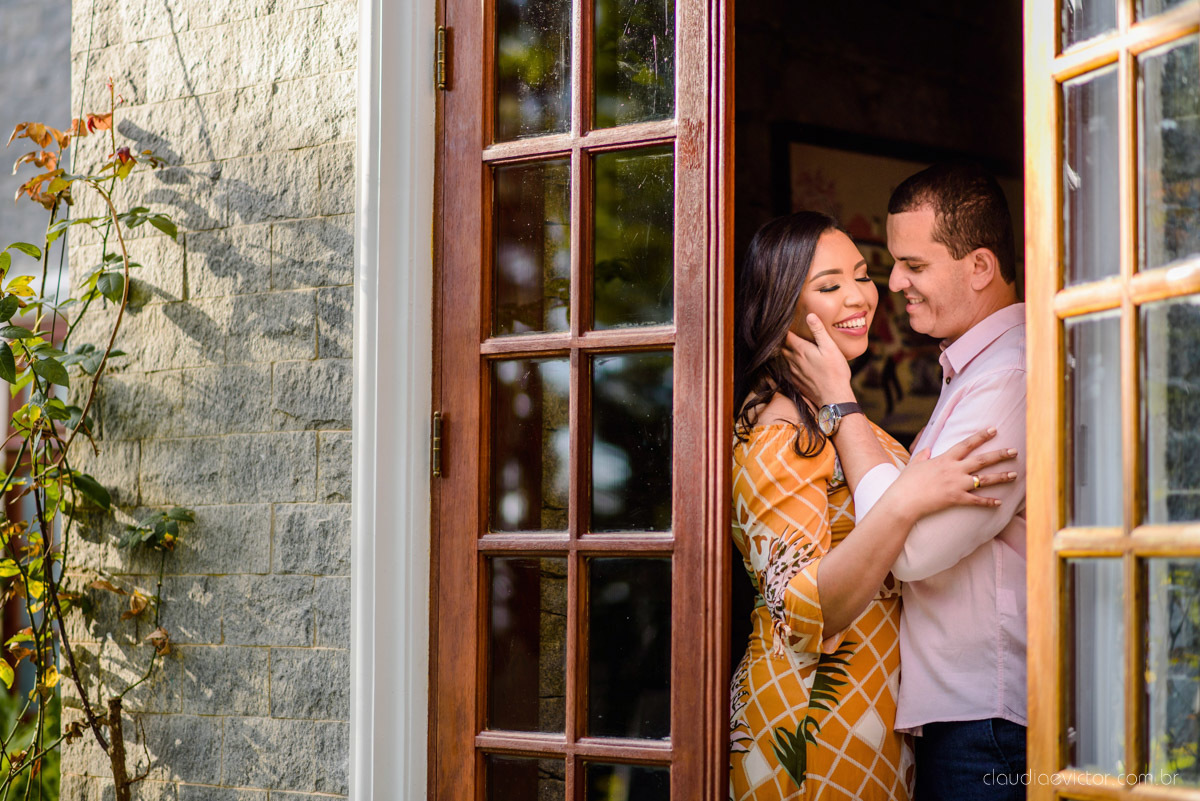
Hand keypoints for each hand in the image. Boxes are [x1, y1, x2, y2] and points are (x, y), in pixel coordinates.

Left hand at [781, 315, 853, 406]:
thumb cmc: (835, 371)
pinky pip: (787, 370)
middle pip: (783, 347)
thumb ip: (819, 331)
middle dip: (784, 340)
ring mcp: (793, 372)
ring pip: (784, 358)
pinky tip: (795, 364)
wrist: (834, 397)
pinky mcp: (796, 382)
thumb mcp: (830, 347)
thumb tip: (810, 315)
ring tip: (790, 346)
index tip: (786, 323)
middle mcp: (793, 360)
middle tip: (787, 334)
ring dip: (785, 352)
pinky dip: (788, 364)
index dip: (786, 329)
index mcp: (801, 350)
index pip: (787, 336)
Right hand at [891, 427, 1017, 520]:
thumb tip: (927, 449)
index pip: (967, 444)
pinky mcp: (956, 499)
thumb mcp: (914, 464)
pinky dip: (988, 502)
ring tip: (1015, 474)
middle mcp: (954, 470)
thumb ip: (922, 455)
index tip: (994, 430)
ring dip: (1001, 477)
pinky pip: (976, 501)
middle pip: (982, 460)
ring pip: (984, 479)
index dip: (981, 436)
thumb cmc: (906, 482)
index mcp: (944, 459)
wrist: (904, 501)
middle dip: (1000, 455)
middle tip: (1014, 451)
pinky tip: (999, 502)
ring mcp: (957, 484)